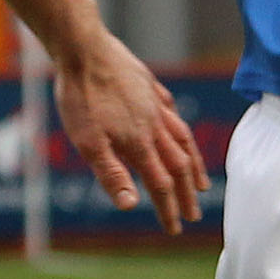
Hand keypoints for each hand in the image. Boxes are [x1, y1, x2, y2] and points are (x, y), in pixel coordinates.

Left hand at [51, 34, 205, 233]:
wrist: (83, 49)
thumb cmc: (80, 97)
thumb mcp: (88, 142)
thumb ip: (111, 174)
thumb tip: (132, 206)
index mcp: (139, 143)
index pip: (160, 185)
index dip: (168, 209)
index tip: (175, 229)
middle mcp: (155, 125)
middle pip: (179, 166)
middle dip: (186, 194)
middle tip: (193, 215)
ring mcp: (155, 105)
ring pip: (183, 140)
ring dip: (193, 165)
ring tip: (199, 183)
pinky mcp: (150, 87)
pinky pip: (173, 114)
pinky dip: (180, 131)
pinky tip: (178, 133)